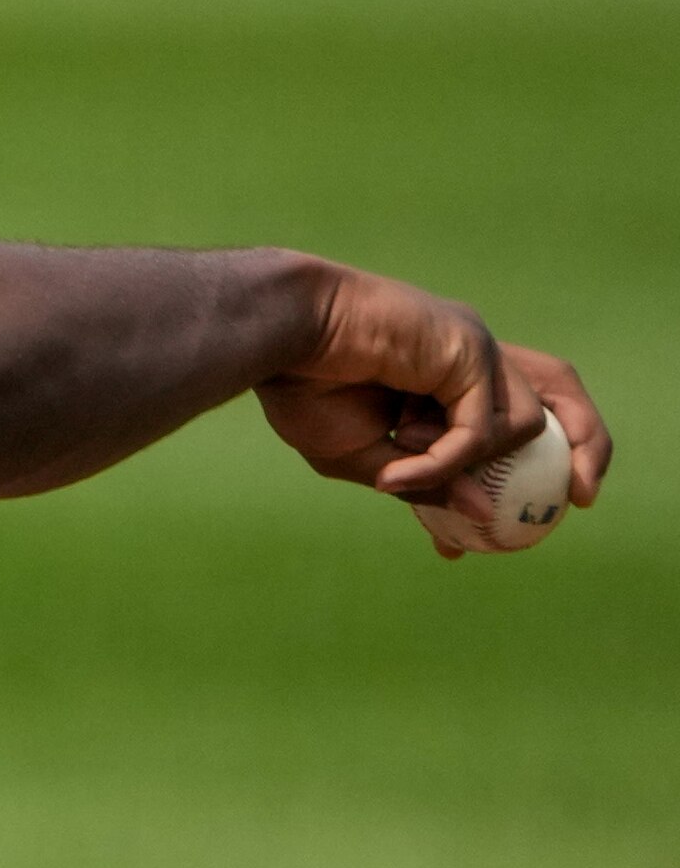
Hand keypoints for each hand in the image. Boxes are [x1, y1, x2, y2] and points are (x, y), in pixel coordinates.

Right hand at [255, 262, 610, 552]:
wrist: (279, 335)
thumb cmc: (302, 388)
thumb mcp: (360, 456)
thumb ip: (421, 481)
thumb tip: (484, 513)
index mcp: (446, 379)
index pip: (503, 428)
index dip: (511, 476)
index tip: (482, 532)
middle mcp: (472, 361)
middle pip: (555, 408)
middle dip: (587, 449)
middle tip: (579, 503)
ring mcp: (475, 351)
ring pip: (522, 426)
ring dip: (464, 464)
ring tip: (397, 464)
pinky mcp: (471, 349)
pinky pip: (482, 429)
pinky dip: (445, 460)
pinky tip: (398, 464)